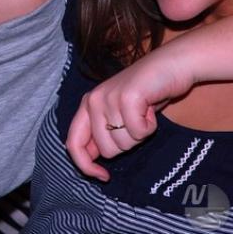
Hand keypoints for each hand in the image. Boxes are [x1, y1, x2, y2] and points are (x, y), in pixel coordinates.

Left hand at [66, 50, 193, 180]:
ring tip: (142, 111)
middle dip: (127, 143)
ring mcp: (108, 97)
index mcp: (86, 105)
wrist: (169, 66)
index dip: (85, 166)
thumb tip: (90, 161)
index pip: (73, 143)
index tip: (104, 176)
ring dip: (140, 133)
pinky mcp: (127, 97)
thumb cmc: (145, 93)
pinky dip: (150, 126)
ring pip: (124, 143)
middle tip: (135, 120)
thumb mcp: (117, 113)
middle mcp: (93, 100)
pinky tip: (150, 108)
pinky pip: (139, 132)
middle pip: (107, 150)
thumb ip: (101, 132)